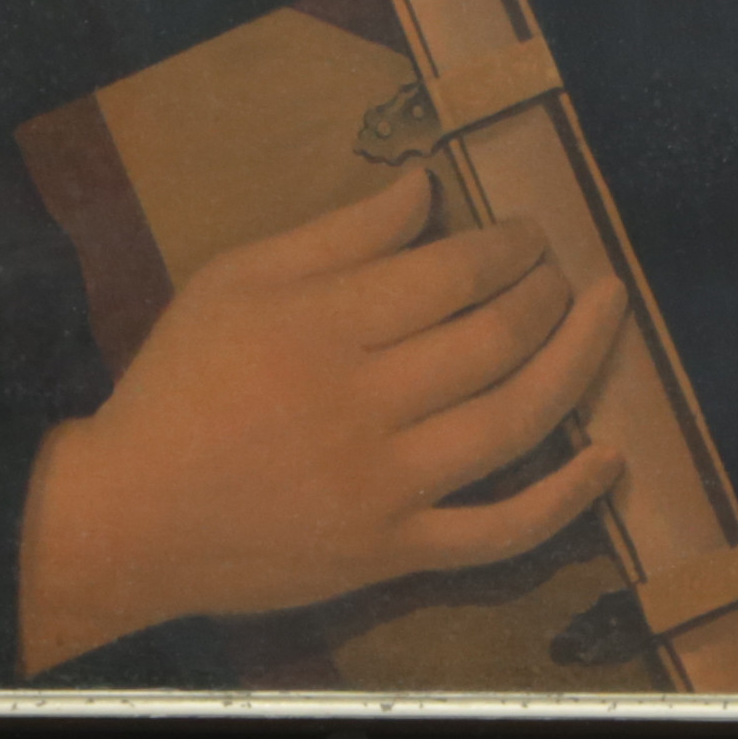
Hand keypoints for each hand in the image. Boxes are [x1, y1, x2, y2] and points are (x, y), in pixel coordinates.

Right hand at [18, 165, 626, 673]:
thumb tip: (426, 184)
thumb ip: (340, 233)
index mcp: (329, 323)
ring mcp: (389, 487)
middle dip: (546, 293)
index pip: (453, 273)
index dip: (507, 246)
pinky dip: (563, 500)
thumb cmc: (181, 379)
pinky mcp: (394, 554)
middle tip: (563, 270)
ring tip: (606, 317)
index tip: (528, 232)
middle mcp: (369, 402)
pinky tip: (607, 456)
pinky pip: (497, 533)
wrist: (130, 516)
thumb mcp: (239, 278)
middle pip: (494, 339)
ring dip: (575, 363)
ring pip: (513, 423)